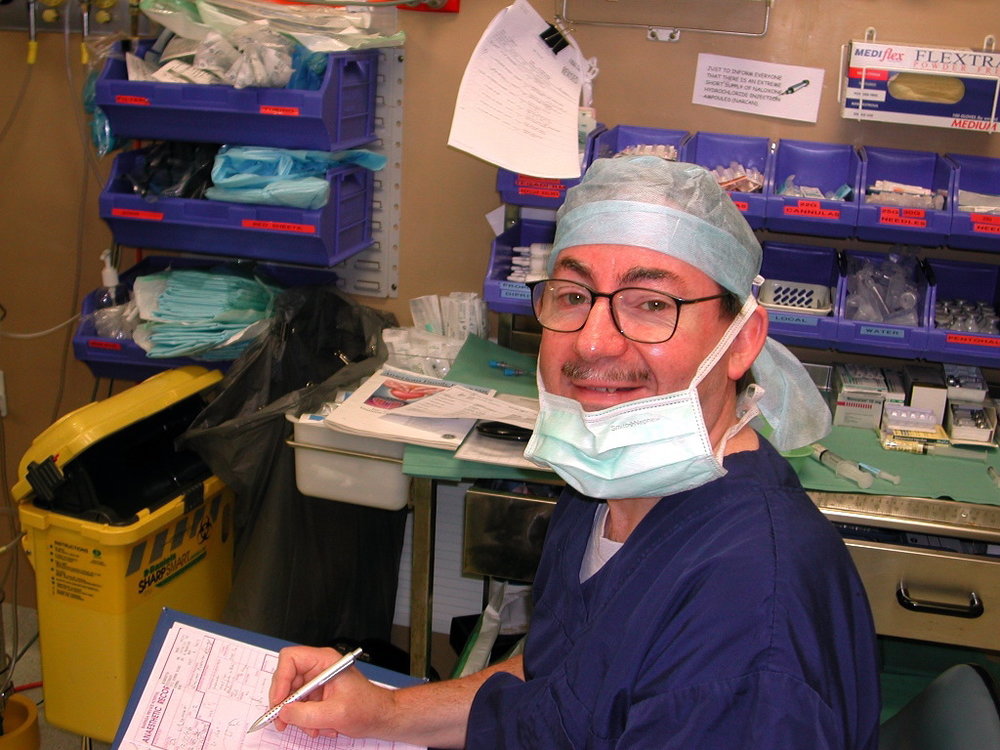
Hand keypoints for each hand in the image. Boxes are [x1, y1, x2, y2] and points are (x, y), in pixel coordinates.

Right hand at [268, 646, 395, 739]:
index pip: (290, 659)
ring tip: (314, 728)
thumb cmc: (368, 708)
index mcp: (325, 661)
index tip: (279, 701)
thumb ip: (306, 714)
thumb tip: (283, 712)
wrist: (382, 717)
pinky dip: (306, 720)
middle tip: (283, 722)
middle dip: (286, 703)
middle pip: (287, 679)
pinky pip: (301, 707)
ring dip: (299, 716)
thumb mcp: (335, 713)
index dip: (280, 679)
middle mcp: (319, 668)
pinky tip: (320, 727)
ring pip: (292, 696)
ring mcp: (318, 682)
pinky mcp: (318, 696)